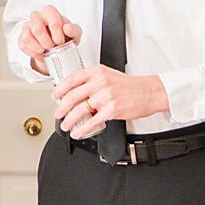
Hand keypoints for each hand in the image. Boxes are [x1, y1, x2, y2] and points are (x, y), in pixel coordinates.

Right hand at [18, 5, 81, 74]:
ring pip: (28, 38)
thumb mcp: (75, 33)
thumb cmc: (65, 36)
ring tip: (46, 49)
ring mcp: (27, 26)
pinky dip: (34, 52)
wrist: (57, 48)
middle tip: (53, 46)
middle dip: (47, 43)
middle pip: (37, 29)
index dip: (57, 35)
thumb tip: (67, 28)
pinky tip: (40, 52)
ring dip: (40, 48)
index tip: (60, 41)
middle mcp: (36, 16)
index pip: (53, 22)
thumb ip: (74, 29)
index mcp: (50, 12)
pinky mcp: (21, 37)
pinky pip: (24, 46)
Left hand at [54, 65, 168, 138]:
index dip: (59, 89)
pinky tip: (78, 132)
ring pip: (79, 110)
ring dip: (69, 120)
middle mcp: (100, 82)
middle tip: (57, 113)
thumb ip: (91, 80)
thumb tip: (73, 91)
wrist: (149, 92)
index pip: (71, 79)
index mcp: (96, 72)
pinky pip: (92, 121)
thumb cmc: (129, 85)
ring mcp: (105, 96)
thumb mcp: (108, 75)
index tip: (54, 96)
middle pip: (72, 96)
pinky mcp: (112, 110)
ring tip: (65, 125)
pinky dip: (82, 129)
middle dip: (61, 108)